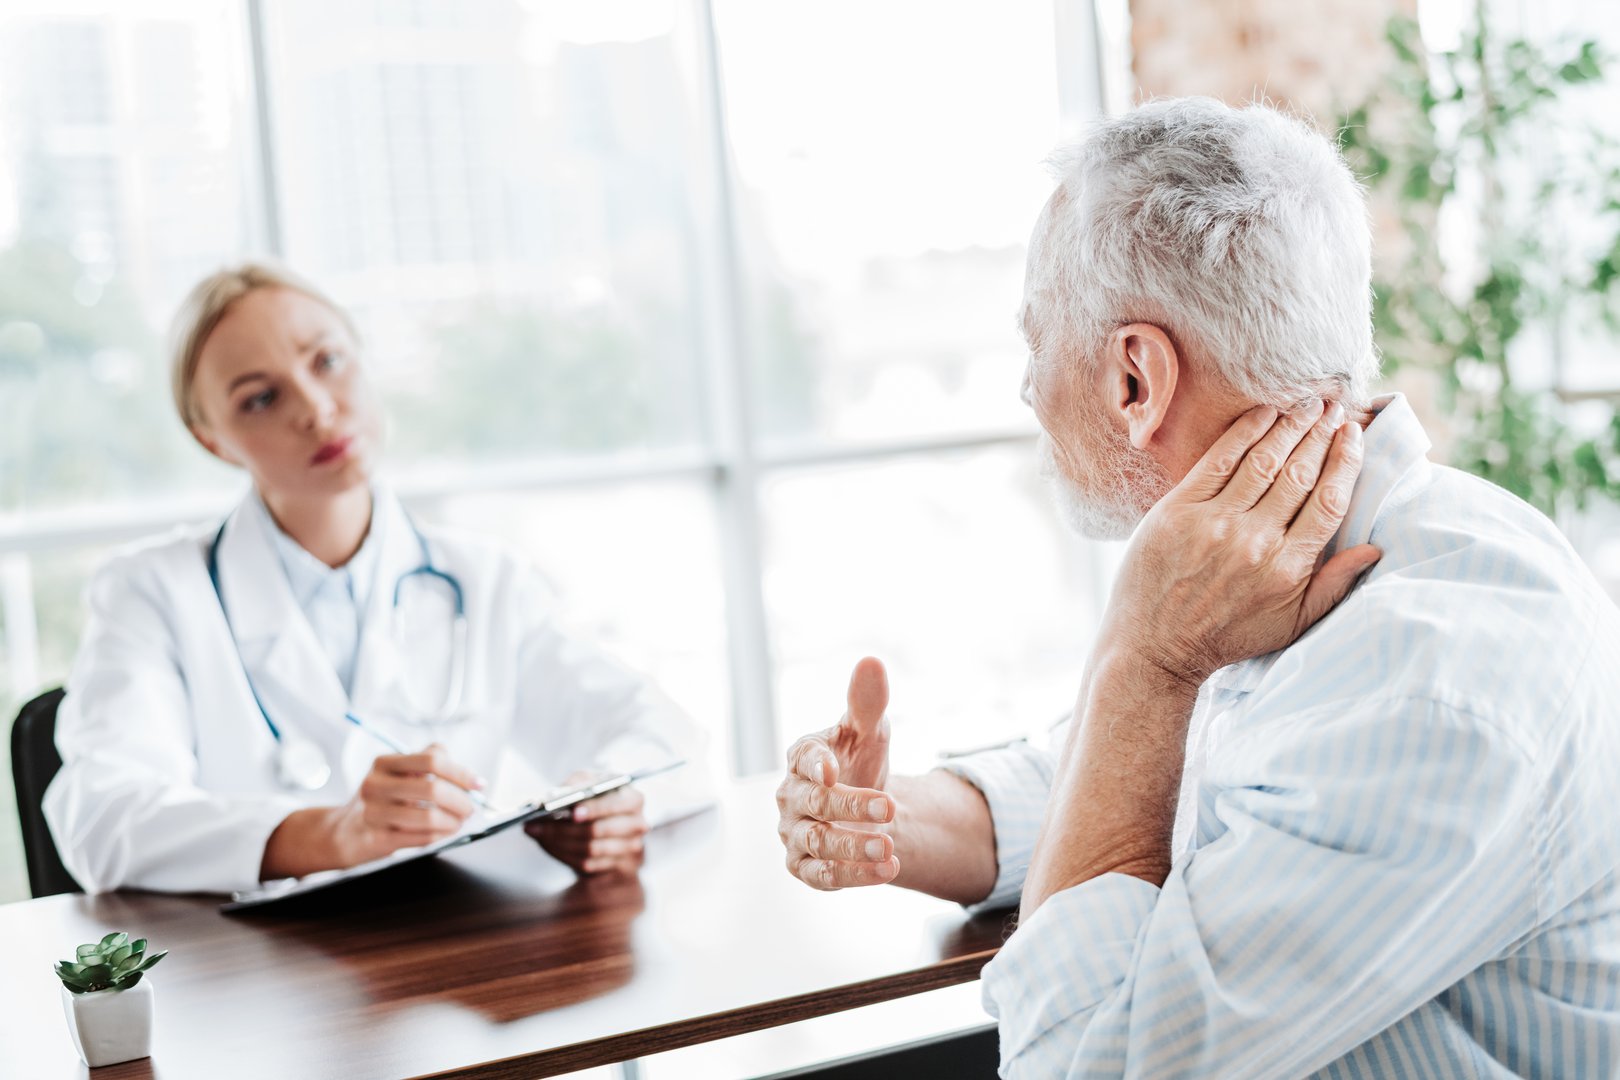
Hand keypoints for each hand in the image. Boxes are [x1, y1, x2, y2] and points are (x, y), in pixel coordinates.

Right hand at [323, 743, 481, 865]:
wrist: (345, 832)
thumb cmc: (385, 800)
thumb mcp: (399, 773)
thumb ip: (431, 762)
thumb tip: (472, 779)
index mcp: (384, 762)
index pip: (432, 760)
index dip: (461, 773)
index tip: (479, 785)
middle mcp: (375, 784)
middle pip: (432, 788)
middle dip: (461, 800)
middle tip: (471, 809)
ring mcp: (373, 812)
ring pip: (428, 816)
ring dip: (453, 822)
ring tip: (459, 823)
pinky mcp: (376, 838)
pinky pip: (420, 837)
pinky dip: (439, 836)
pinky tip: (443, 833)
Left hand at [525, 771, 647, 874]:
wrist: (613, 828)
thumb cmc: (600, 799)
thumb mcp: (592, 782)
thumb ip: (577, 783)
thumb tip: (555, 796)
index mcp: (634, 799)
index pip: (614, 805)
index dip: (593, 809)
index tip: (572, 813)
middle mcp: (637, 824)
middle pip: (598, 830)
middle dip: (564, 829)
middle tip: (537, 825)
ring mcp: (630, 849)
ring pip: (590, 850)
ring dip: (558, 843)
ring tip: (537, 834)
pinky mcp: (618, 868)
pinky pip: (587, 865)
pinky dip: (563, 854)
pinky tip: (548, 845)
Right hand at [775, 656, 898, 889]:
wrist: (867, 807)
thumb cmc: (860, 759)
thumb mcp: (869, 730)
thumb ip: (867, 701)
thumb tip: (871, 662)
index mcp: (803, 756)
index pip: (803, 757)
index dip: (815, 763)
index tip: (832, 770)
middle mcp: (791, 795)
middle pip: (814, 802)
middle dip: (850, 806)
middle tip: (888, 808)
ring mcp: (794, 833)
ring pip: (818, 843)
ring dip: (853, 848)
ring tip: (889, 849)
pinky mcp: (804, 866)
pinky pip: (822, 875)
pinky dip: (853, 875)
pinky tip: (886, 871)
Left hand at [1097, 400, 1378, 688]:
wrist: (1154, 647)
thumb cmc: (1227, 636)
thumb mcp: (1291, 623)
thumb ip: (1334, 586)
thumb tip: (1376, 548)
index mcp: (1288, 567)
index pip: (1329, 501)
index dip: (1345, 461)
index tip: (1354, 434)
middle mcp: (1255, 541)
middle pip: (1300, 473)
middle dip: (1321, 434)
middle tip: (1334, 406)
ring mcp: (1215, 523)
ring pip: (1263, 461)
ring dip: (1289, 426)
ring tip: (1306, 403)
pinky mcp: (1178, 510)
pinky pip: (1218, 460)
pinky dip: (1244, 432)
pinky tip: (1264, 414)